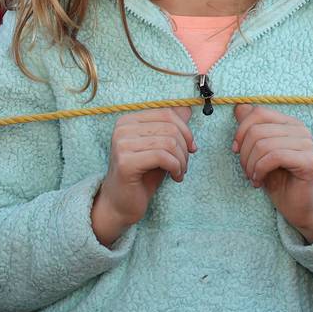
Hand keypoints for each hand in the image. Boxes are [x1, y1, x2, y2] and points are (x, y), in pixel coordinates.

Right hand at [91, 107, 193, 245]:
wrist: (121, 202)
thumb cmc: (141, 175)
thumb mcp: (159, 148)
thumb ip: (170, 128)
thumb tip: (186, 108)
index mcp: (128, 121)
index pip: (166, 113)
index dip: (186, 130)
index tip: (191, 148)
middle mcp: (122, 129)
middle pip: (170, 128)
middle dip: (185, 148)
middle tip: (184, 165)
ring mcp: (121, 144)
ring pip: (169, 142)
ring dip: (182, 161)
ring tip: (179, 172)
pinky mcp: (126, 162)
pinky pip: (163, 157)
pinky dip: (176, 168)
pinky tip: (175, 177)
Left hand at [233, 104, 312, 240]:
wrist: (296, 205)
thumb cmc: (276, 177)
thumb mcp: (257, 151)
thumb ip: (250, 129)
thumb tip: (239, 107)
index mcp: (288, 122)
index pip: (257, 112)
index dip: (240, 131)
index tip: (235, 150)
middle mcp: (300, 129)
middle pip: (257, 130)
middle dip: (244, 154)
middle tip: (246, 170)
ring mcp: (307, 144)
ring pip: (263, 144)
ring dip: (250, 165)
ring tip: (253, 177)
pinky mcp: (309, 161)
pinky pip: (274, 157)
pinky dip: (260, 170)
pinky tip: (259, 181)